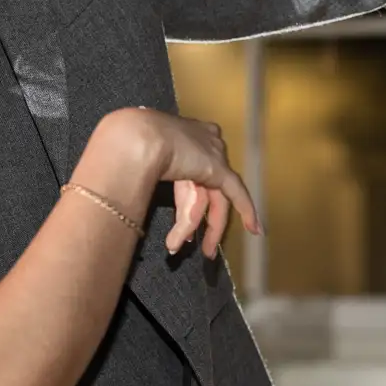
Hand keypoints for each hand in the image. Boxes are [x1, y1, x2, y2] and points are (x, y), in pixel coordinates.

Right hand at [126, 111, 260, 254]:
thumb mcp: (144, 154)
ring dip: (206, 228)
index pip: (196, 171)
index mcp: (187, 134)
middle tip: (206, 243)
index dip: (192, 196)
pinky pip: (237, 193)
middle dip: (206, 218)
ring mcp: (213, 154)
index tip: (189, 213)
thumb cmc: (131, 143)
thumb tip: (133, 179)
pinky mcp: (218, 169)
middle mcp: (205, 142)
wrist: (138, 138)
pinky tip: (255, 229)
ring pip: (214, 198)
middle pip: (208, 188)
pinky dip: (247, 211)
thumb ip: (152, 166)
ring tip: (204, 252)